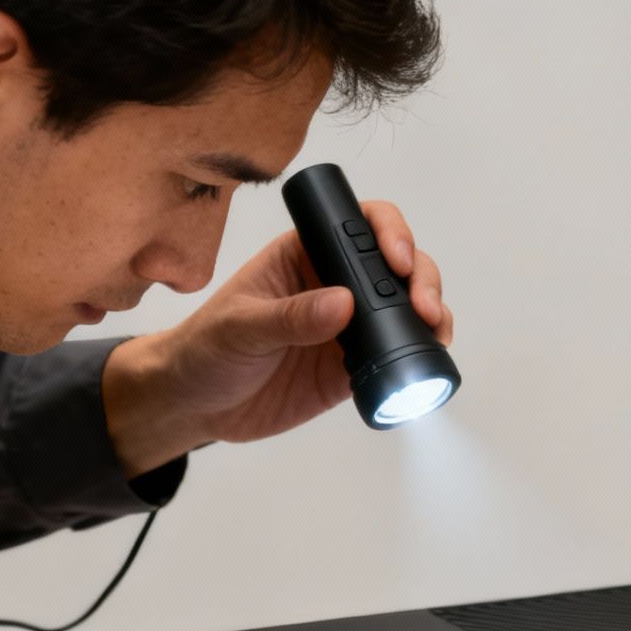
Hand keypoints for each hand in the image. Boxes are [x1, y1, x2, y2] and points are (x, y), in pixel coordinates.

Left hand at [102, 201, 454, 476]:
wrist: (195, 405)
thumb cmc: (203, 351)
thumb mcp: (238, 328)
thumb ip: (289, 317)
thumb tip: (343, 304)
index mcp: (304, 255)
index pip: (357, 225)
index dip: (389, 233)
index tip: (397, 260)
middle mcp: (334, 284)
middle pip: (395, 266)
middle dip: (421, 279)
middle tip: (423, 307)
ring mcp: (348, 327)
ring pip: (405, 308)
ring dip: (431, 316)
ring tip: (436, 332)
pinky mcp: (353, 367)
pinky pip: (397, 355)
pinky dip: (420, 355)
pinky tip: (427, 360)